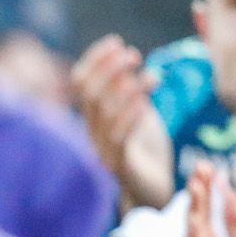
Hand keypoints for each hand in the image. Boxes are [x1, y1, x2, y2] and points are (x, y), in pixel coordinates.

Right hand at [72, 35, 174, 209]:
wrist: (154, 195)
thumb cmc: (147, 153)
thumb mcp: (141, 114)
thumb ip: (133, 90)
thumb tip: (129, 58)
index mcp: (92, 118)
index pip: (81, 83)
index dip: (95, 60)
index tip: (116, 41)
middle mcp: (91, 133)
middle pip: (90, 95)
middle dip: (110, 70)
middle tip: (133, 54)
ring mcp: (102, 151)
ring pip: (104, 114)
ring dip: (127, 90)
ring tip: (150, 75)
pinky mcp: (119, 167)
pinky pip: (120, 138)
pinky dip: (131, 117)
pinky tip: (146, 103)